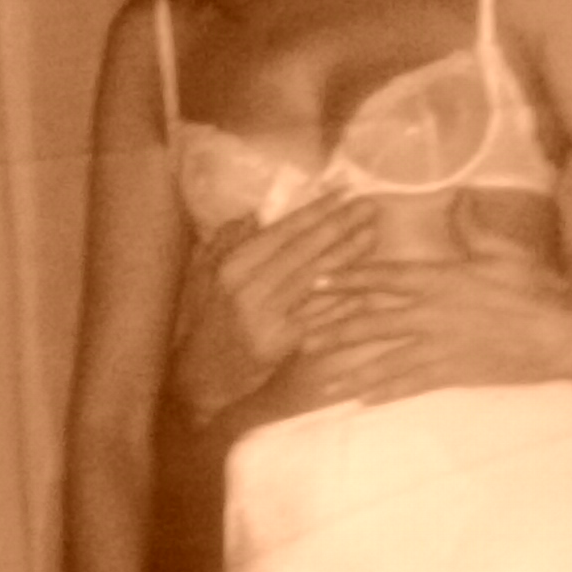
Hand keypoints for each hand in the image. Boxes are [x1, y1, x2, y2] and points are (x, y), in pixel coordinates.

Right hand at [170, 195, 377, 422]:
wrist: (197, 378)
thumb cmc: (202, 322)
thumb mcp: (201, 277)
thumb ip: (226, 242)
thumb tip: (254, 214)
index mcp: (232, 268)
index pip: (282, 232)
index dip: (315, 211)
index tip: (341, 193)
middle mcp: (250, 290)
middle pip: (304, 252)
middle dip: (340, 226)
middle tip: (369, 207)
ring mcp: (268, 319)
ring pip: (317, 280)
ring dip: (349, 256)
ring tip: (373, 234)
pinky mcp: (283, 344)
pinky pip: (320, 315)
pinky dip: (344, 297)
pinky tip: (367, 282)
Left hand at [294, 218, 571, 403]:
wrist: (565, 335)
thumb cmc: (537, 288)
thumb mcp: (503, 249)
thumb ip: (472, 226)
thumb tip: (458, 196)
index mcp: (441, 279)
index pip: (382, 277)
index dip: (345, 279)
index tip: (315, 281)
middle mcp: (432, 314)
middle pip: (371, 320)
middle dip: (332, 326)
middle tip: (300, 333)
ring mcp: (441, 348)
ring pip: (383, 357)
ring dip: (347, 366)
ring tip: (317, 375)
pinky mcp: (454, 374)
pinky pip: (411, 385)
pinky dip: (384, 392)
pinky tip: (361, 400)